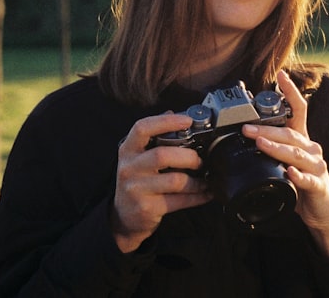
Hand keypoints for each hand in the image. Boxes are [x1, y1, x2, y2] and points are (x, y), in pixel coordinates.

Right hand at [111, 113, 212, 252]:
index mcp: (128, 149)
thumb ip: (154, 136)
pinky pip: (179, 201)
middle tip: (199, 160)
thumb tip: (172, 113)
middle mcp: (129, 168)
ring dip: (196, 181)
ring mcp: (136, 189)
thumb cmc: (137, 180)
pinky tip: (205, 193)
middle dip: (188, 157)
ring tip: (205, 180)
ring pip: (174, 181)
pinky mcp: (147, 208)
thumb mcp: (138, 157)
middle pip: (162, 155)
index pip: (142, 128)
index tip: (187, 121)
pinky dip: (197, 197)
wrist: (123, 216)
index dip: (166, 122)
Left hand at [241, 71, 328, 263]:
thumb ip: (272, 152)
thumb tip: (246, 139)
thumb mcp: (286, 165)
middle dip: (266, 130)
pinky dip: (298, 176)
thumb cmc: (302, 187)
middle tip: (245, 128)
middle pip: (290, 134)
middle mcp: (312, 150)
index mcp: (303, 141)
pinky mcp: (319, 187)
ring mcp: (317, 167)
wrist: (324, 216)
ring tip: (260, 144)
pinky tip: (289, 173)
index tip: (280, 75)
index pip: (299, 110)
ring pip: (296, 154)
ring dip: (276, 148)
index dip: (290, 92)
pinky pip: (308, 179)